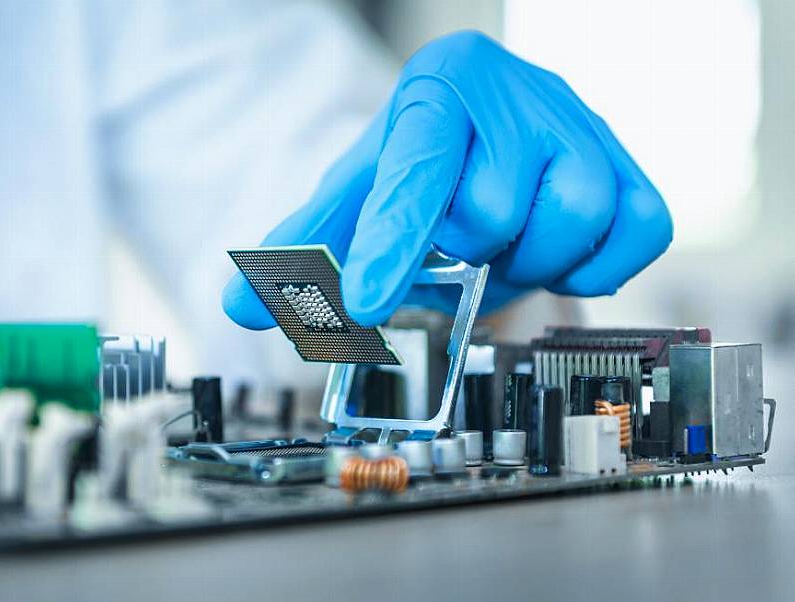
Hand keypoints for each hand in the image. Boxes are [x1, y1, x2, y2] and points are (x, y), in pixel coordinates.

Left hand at [223, 30, 671, 328]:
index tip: (366, 303)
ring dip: (528, 261)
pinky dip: (595, 265)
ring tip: (504, 247)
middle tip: (458, 247)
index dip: (390, 243)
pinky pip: (638, 231)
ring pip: (570, 219)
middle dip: (466, 253)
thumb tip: (241, 306)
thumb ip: (305, 246)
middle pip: (494, 212)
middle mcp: (517, 92)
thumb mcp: (356, 189)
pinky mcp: (631, 161)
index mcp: (437, 89)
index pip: (415, 171)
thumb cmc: (421, 159)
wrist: (490, 118)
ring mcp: (582, 122)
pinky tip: (557, 252)